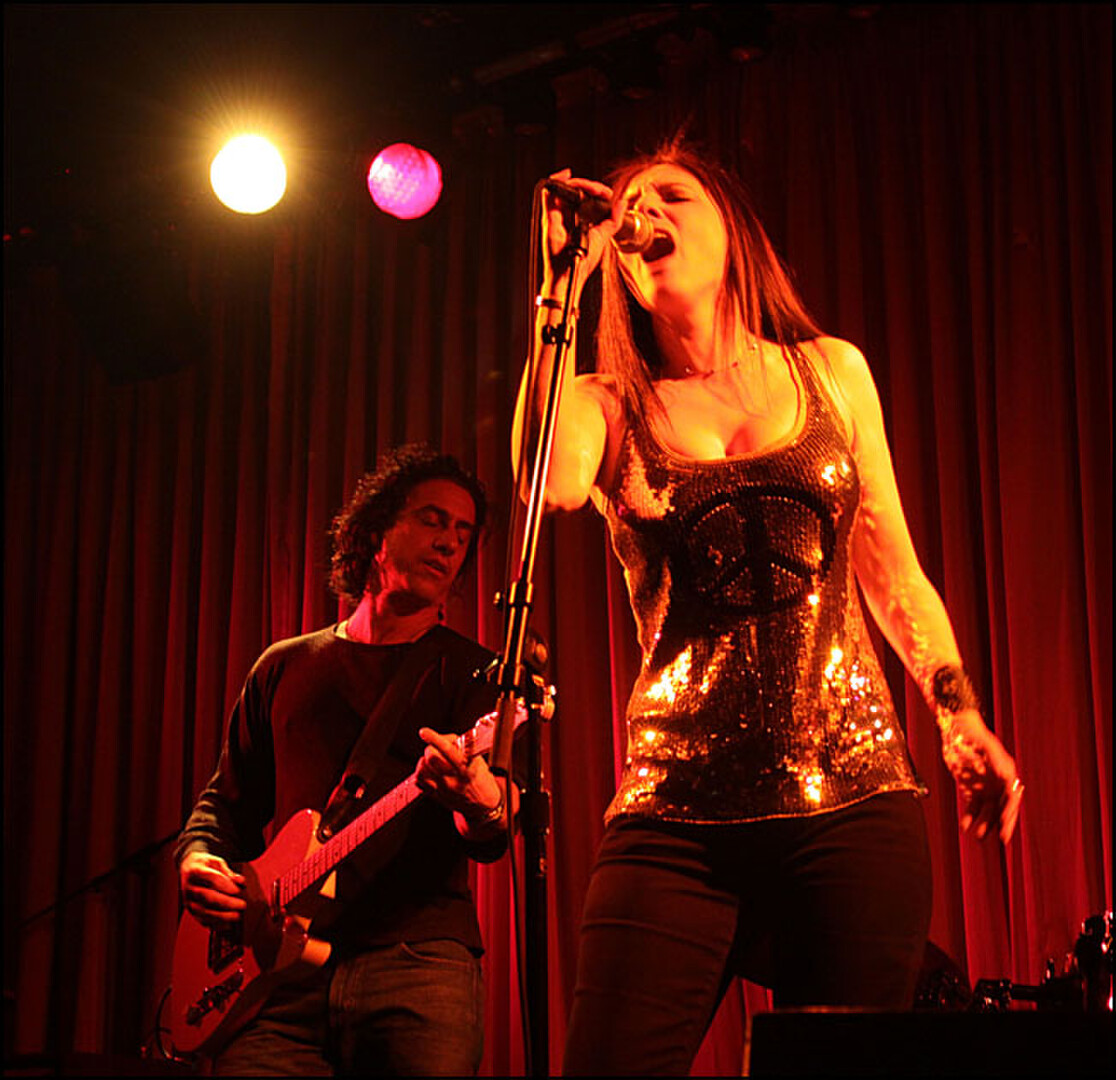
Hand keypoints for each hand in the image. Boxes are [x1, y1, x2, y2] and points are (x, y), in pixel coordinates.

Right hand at [179, 851, 246, 927]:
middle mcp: (189, 887)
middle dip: (226, 903)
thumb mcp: (216, 862)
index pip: (211, 878)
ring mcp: (188, 900)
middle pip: (208, 897)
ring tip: (237, 916)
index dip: (225, 885)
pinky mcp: (190, 910)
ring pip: (204, 911)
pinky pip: (201, 920)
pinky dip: (215, 924)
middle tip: (242, 905)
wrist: (187, 868)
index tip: (238, 890)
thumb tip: (241, 881)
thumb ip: (229, 872)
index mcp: (196, 871)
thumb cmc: (205, 865)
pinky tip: (227, 925)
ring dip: (222, 916)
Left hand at [413, 727, 505, 832]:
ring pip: (421, 769)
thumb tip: (443, 738)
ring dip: (424, 761)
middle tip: (437, 750)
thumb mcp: (478, 759)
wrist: (482, 805)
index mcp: (466, 769)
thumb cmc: (480, 778)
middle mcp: (453, 781)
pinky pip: (418, 781)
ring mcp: (442, 790)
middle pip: (430, 758)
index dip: (434, 739)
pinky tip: (430, 771)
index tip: (424, 732)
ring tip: (433, 762)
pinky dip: (421, 773)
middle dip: (431, 749)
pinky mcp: (435, 796)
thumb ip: (461, 747)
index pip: (448, 751)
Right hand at [541, 168, 622, 290]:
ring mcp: (555, 215)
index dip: (595, 190)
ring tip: (594, 189)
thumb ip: (613, 221)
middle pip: (574, 190)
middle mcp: (564, 215)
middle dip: (590, 186)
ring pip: (563, 188)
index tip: (607, 195)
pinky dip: (557, 182)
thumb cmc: (581, 261)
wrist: (569, 276)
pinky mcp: (549, 217)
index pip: (582, 196)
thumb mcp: (602, 236)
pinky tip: (567, 175)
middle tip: (603, 193)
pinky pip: (548, 193)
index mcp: (575, 218)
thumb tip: (622, 204)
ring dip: (580, 184)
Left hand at [939, 709, 1023, 842]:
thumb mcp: (986, 746)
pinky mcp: (971, 788)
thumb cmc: (973, 735)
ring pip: (988, 810)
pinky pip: (972, 806)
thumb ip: (997, 761)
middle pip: (1003, 807)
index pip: (1011, 798)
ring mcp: (985, 786)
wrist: (957, 728)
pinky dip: (969, 817)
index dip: (1010, 813)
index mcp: (1006, 772)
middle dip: (1003, 823)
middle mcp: (998, 782)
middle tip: (1003, 839)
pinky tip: (965, 827)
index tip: (1006, 826)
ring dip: (985, 824)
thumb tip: (1010, 778)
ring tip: (979, 837)